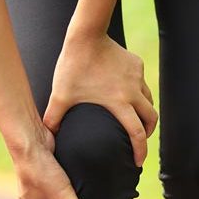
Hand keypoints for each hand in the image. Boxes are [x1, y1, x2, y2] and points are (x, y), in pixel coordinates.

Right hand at [10, 129, 104, 198]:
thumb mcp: (63, 195)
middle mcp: (27, 193)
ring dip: (52, 195)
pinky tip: (71, 177)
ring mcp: (32, 179)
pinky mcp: (40, 165)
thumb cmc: (41, 170)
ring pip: (40, 192)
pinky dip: (55, 179)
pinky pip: (46, 177)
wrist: (29, 140)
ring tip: (71, 198)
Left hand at [43, 33, 156, 165]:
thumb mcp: (61, 95)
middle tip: (140, 140)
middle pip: (152, 119)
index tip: (138, 162)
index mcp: (119, 103)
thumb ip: (53, 118)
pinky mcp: (137, 64)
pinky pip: (142, 82)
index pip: (137, 134)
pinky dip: (138, 92)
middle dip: (148, 133)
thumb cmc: (72, 66)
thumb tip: (47, 137)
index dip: (140, 151)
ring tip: (136, 118)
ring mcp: (137, 77)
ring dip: (145, 112)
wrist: (86, 36)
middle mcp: (133, 92)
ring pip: (149, 100)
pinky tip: (128, 91)